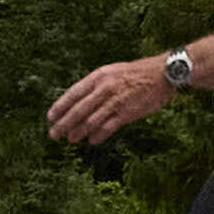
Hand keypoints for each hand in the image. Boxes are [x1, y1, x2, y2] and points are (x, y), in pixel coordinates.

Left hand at [45, 51, 177, 145]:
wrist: (164, 73)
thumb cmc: (137, 73)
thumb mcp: (113, 72)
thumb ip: (96, 85)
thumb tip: (79, 101)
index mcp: (99, 76)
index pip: (74, 92)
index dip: (60, 106)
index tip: (50, 117)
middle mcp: (105, 88)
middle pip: (79, 109)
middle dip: (64, 123)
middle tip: (54, 134)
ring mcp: (117, 101)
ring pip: (91, 120)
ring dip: (78, 131)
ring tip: (70, 139)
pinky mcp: (128, 112)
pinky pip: (108, 127)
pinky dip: (98, 135)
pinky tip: (92, 141)